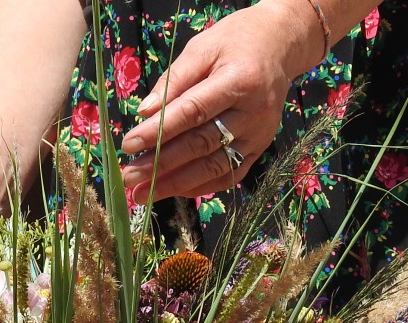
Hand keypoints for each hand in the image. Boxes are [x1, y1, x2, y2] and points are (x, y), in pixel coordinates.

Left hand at [118, 3, 315, 203]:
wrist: (279, 47)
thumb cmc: (235, 43)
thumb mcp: (202, 47)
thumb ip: (174, 80)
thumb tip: (144, 112)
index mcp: (239, 81)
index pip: (192, 112)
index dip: (159, 132)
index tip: (128, 145)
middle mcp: (253, 114)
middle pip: (200, 145)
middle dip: (160, 165)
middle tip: (128, 177)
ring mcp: (259, 136)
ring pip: (213, 167)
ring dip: (174, 184)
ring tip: (141, 193)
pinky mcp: (260, 149)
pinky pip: (228, 176)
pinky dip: (199, 186)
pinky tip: (172, 190)